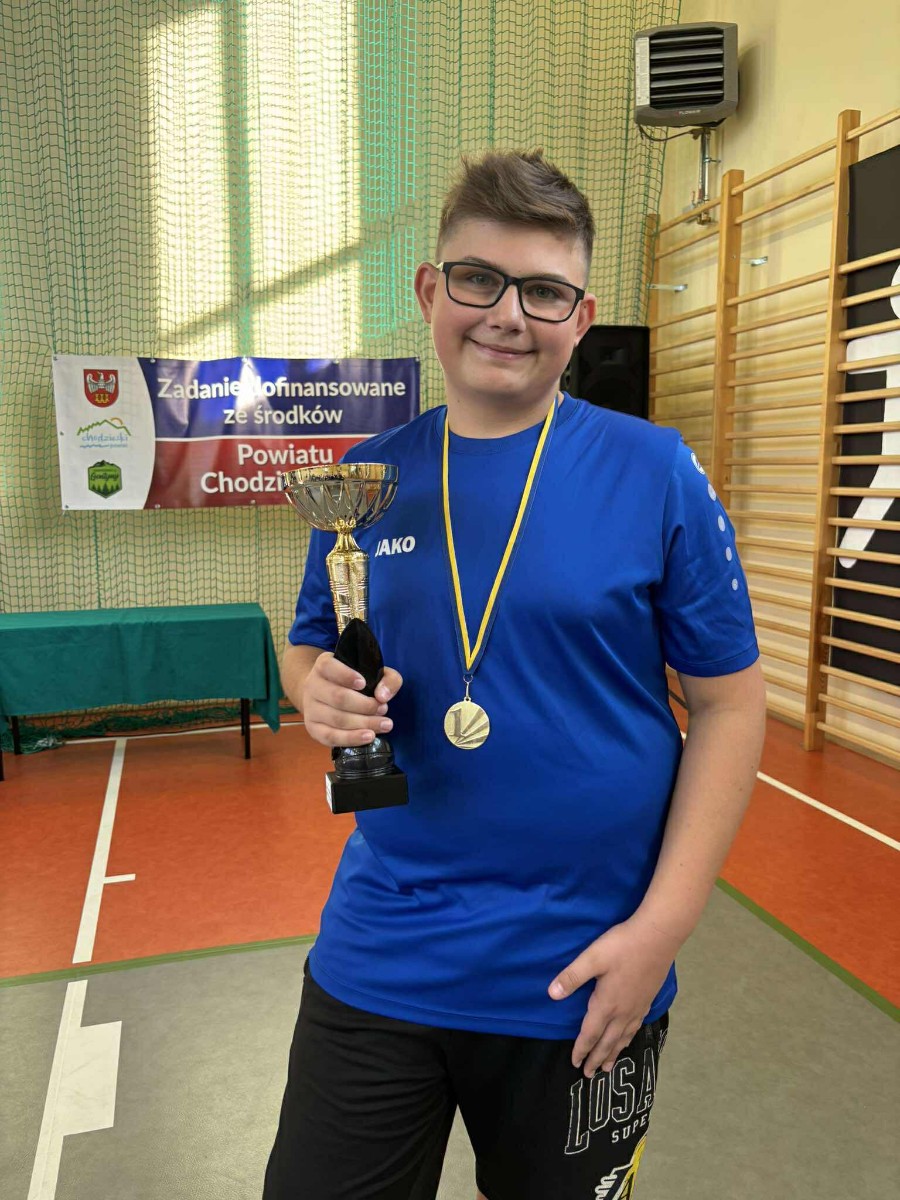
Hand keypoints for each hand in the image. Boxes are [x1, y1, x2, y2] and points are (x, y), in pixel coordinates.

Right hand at [301, 652, 402, 748]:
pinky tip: (369, 736)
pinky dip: (351, 738)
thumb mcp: (373, 673)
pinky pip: (330, 737)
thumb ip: (387, 679)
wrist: (326, 696)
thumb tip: (383, 696)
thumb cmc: (354, 683)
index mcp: (323, 666)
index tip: (363, 683)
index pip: (329, 667)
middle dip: (365, 706)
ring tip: (384, 724)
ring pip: (336, 719)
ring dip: (364, 723)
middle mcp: (313, 685)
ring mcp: (310, 708)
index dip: (346, 675)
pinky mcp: (313, 728)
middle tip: (383, 708)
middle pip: (338, 697)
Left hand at [548, 915, 678, 1077]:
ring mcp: (637, 1007)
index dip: (581, 1050)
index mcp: (606, 1004)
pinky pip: (635, 1028)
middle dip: (596, 1059)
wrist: (658, 938)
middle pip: (607, 1042)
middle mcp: (623, 1012)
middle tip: (589, 1075)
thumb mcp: (592, 958)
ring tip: (608, 1068)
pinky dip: (628, 1039)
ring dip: (613, 1054)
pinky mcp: (647, 1000)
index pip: (590, 1033)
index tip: (575, 1063)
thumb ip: (572, 977)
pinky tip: (628, 1038)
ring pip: (623, 1038)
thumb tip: (551, 995)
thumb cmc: (622, 946)